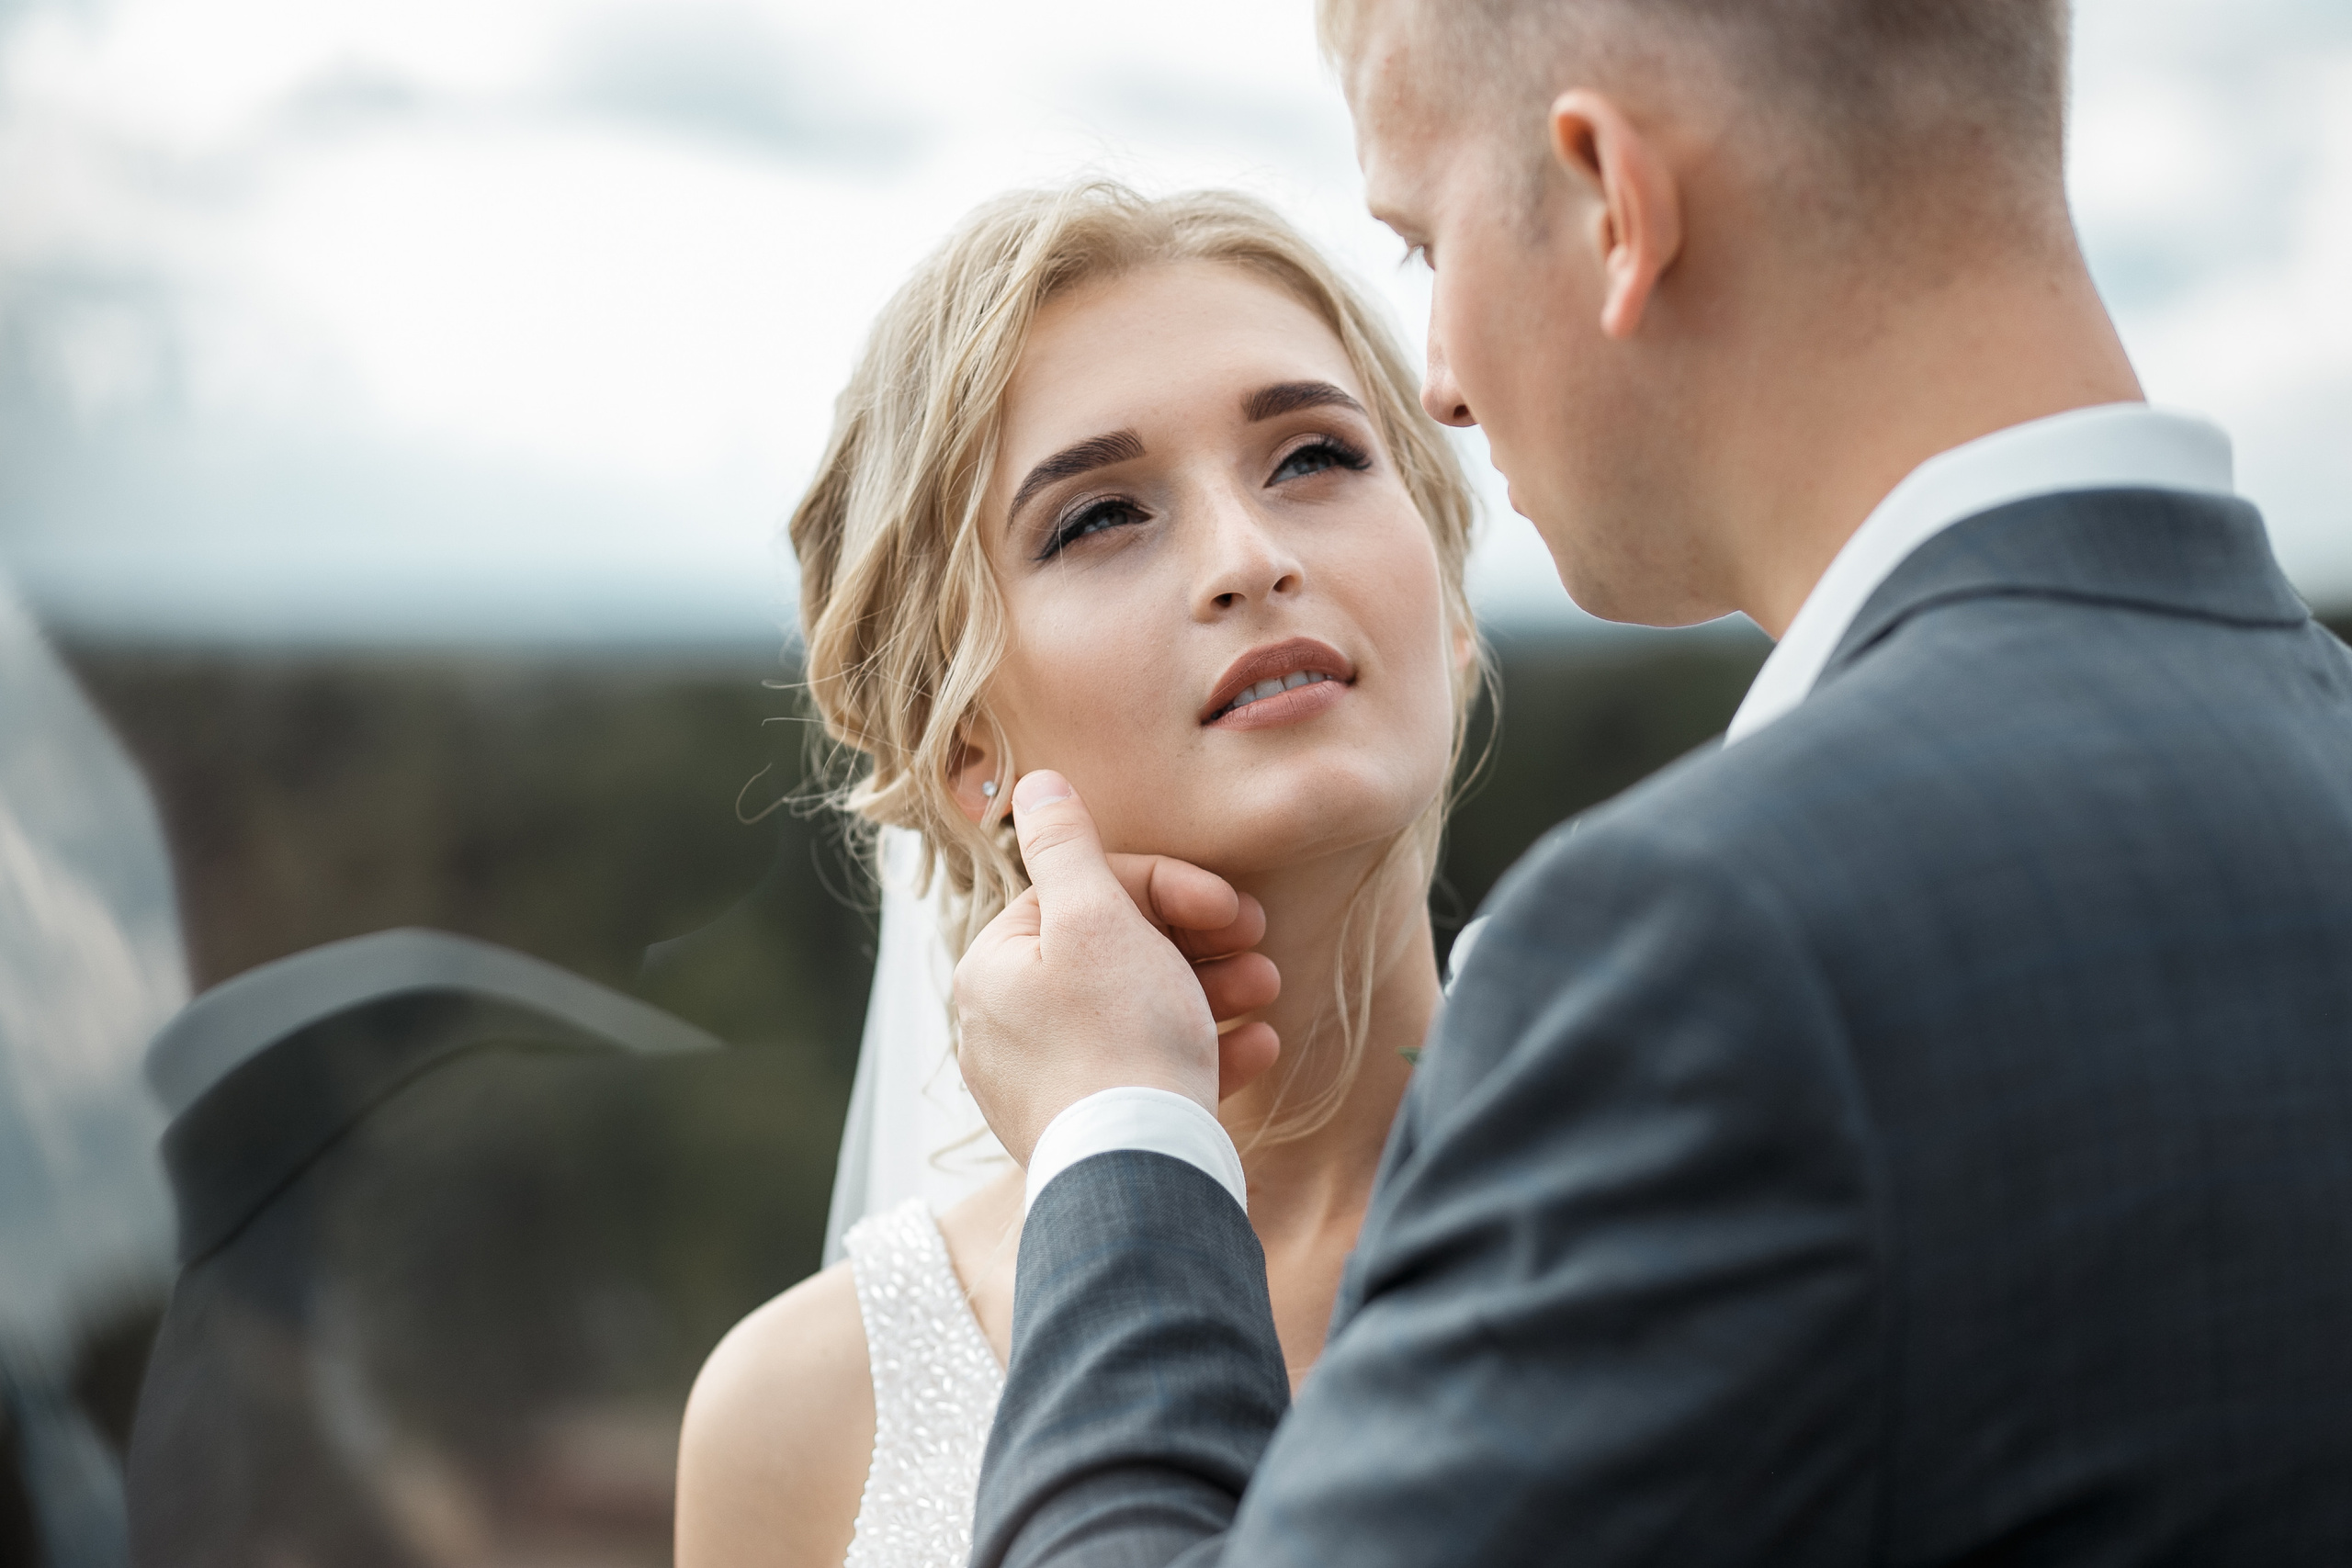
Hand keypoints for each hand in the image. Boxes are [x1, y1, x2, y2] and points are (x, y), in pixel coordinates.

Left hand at [955, 770, 1282, 1164]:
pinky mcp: (1089, 1132)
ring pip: (1138, 1013)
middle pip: (1113, 954)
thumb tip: (1036, 784)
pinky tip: (1259, 1048)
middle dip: (1197, 942)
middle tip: (1259, 943)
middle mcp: (1008, 1025)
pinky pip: (1147, 1073)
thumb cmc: (1117, 1039)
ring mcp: (1047, 1084)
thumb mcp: (1094, 919)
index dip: (1165, 888)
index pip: (1083, 895)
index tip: (1229, 906)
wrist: (1137, 1177)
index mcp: (997, 967)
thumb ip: (1065, 845)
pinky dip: (1205, 1053)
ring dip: (1212, 991)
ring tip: (1269, 991)